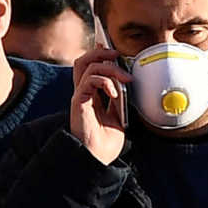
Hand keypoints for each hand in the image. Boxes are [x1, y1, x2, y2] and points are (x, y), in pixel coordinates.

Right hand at [69, 46, 127, 164]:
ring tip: (125, 78)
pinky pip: (89, 80)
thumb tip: (128, 82)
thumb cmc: (107, 141)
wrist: (98, 157)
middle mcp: (83, 92)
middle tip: (117, 55)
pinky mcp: (79, 101)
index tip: (114, 50)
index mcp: (92, 95)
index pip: (91, 67)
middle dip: (100, 52)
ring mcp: (80, 96)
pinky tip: (115, 93)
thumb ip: (120, 99)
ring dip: (109, 67)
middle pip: (84, 61)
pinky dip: (105, 82)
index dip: (100, 54)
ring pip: (86, 66)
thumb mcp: (119, 115)